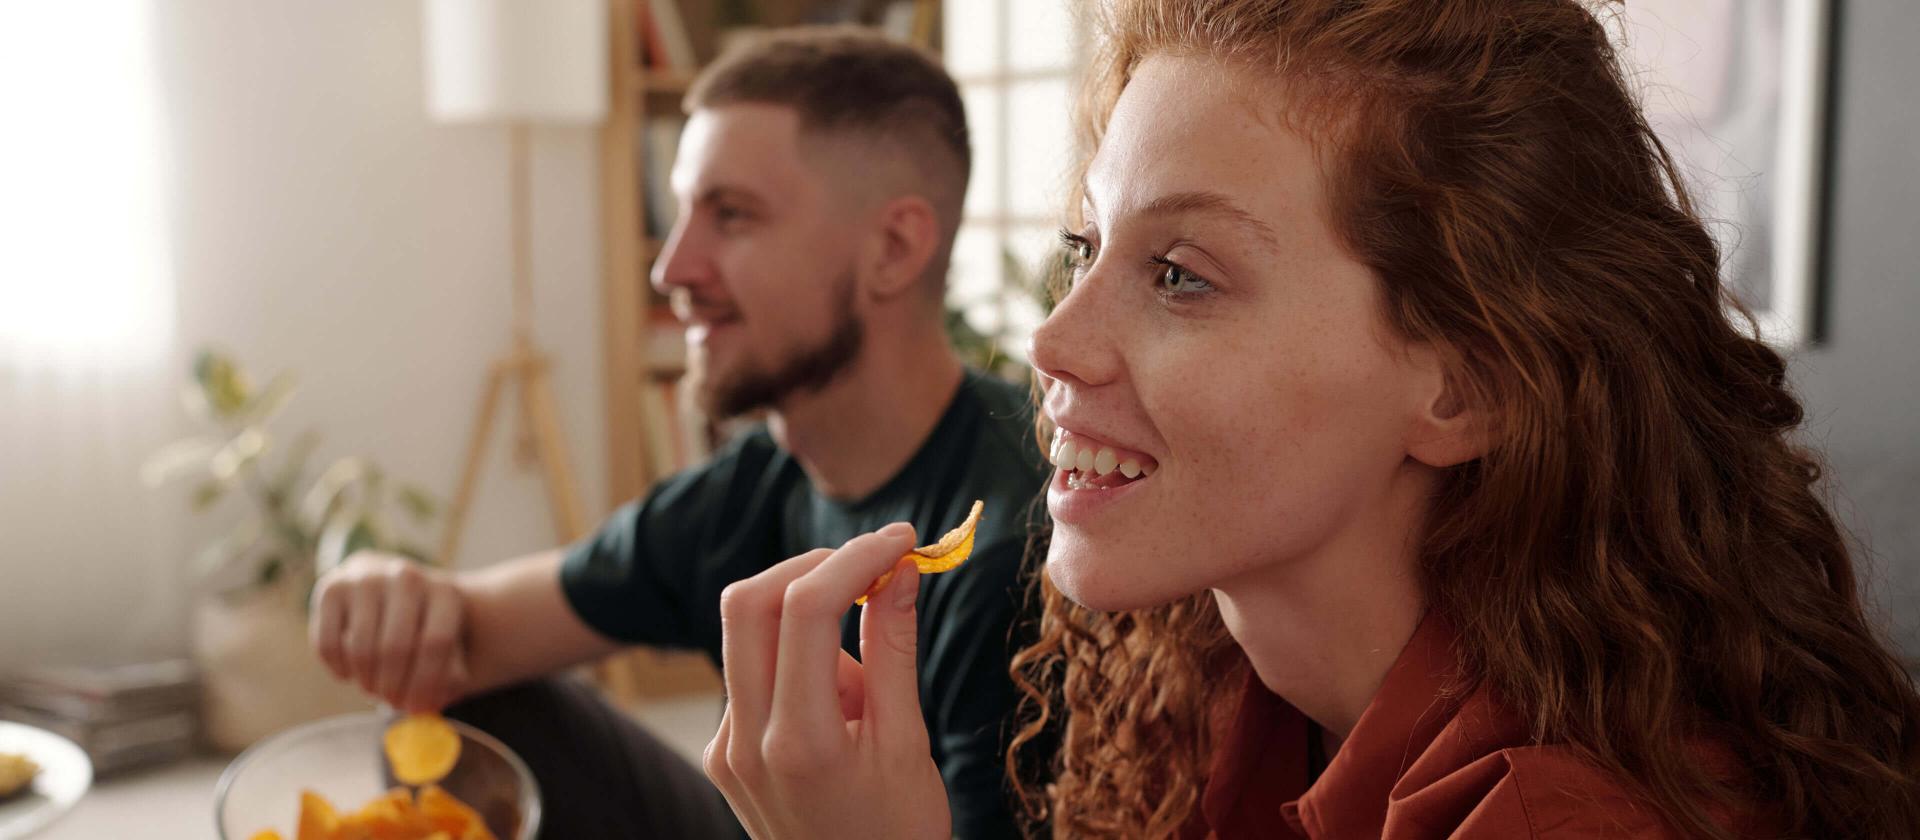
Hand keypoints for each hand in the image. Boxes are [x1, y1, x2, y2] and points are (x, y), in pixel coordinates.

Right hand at [310, 551, 470, 712]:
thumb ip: (448, 679)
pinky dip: (339, 669)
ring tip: (374, 687)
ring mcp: (366, 579)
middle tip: (391, 703)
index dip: (425, 683)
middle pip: (396, 647)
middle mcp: (406, 577)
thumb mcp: (449, 649)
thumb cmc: (424, 629)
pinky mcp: (332, 587)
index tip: (417, 708)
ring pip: (361, 649)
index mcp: (444, 592)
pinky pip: (328, 644)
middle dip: (392, 687)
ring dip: (366, 682)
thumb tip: (426, 707)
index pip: (436, 642)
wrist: (393, 590)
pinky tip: (351, 672)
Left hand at [705, 523, 952, 839]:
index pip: (805, 608)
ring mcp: (723, 748)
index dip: (855, 557)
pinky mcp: (721, 752)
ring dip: (810, 624)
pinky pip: (754, 675)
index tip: (902, 542)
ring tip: (868, 694)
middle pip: (749, 602)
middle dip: (814, 566)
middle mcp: (743, 742)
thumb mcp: (910, 743)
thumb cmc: (896, 833)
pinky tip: (843, 718)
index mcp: (799, 743)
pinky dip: (799, 666)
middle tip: (876, 567)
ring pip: (750, 635)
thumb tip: (900, 567)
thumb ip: (895, 648)